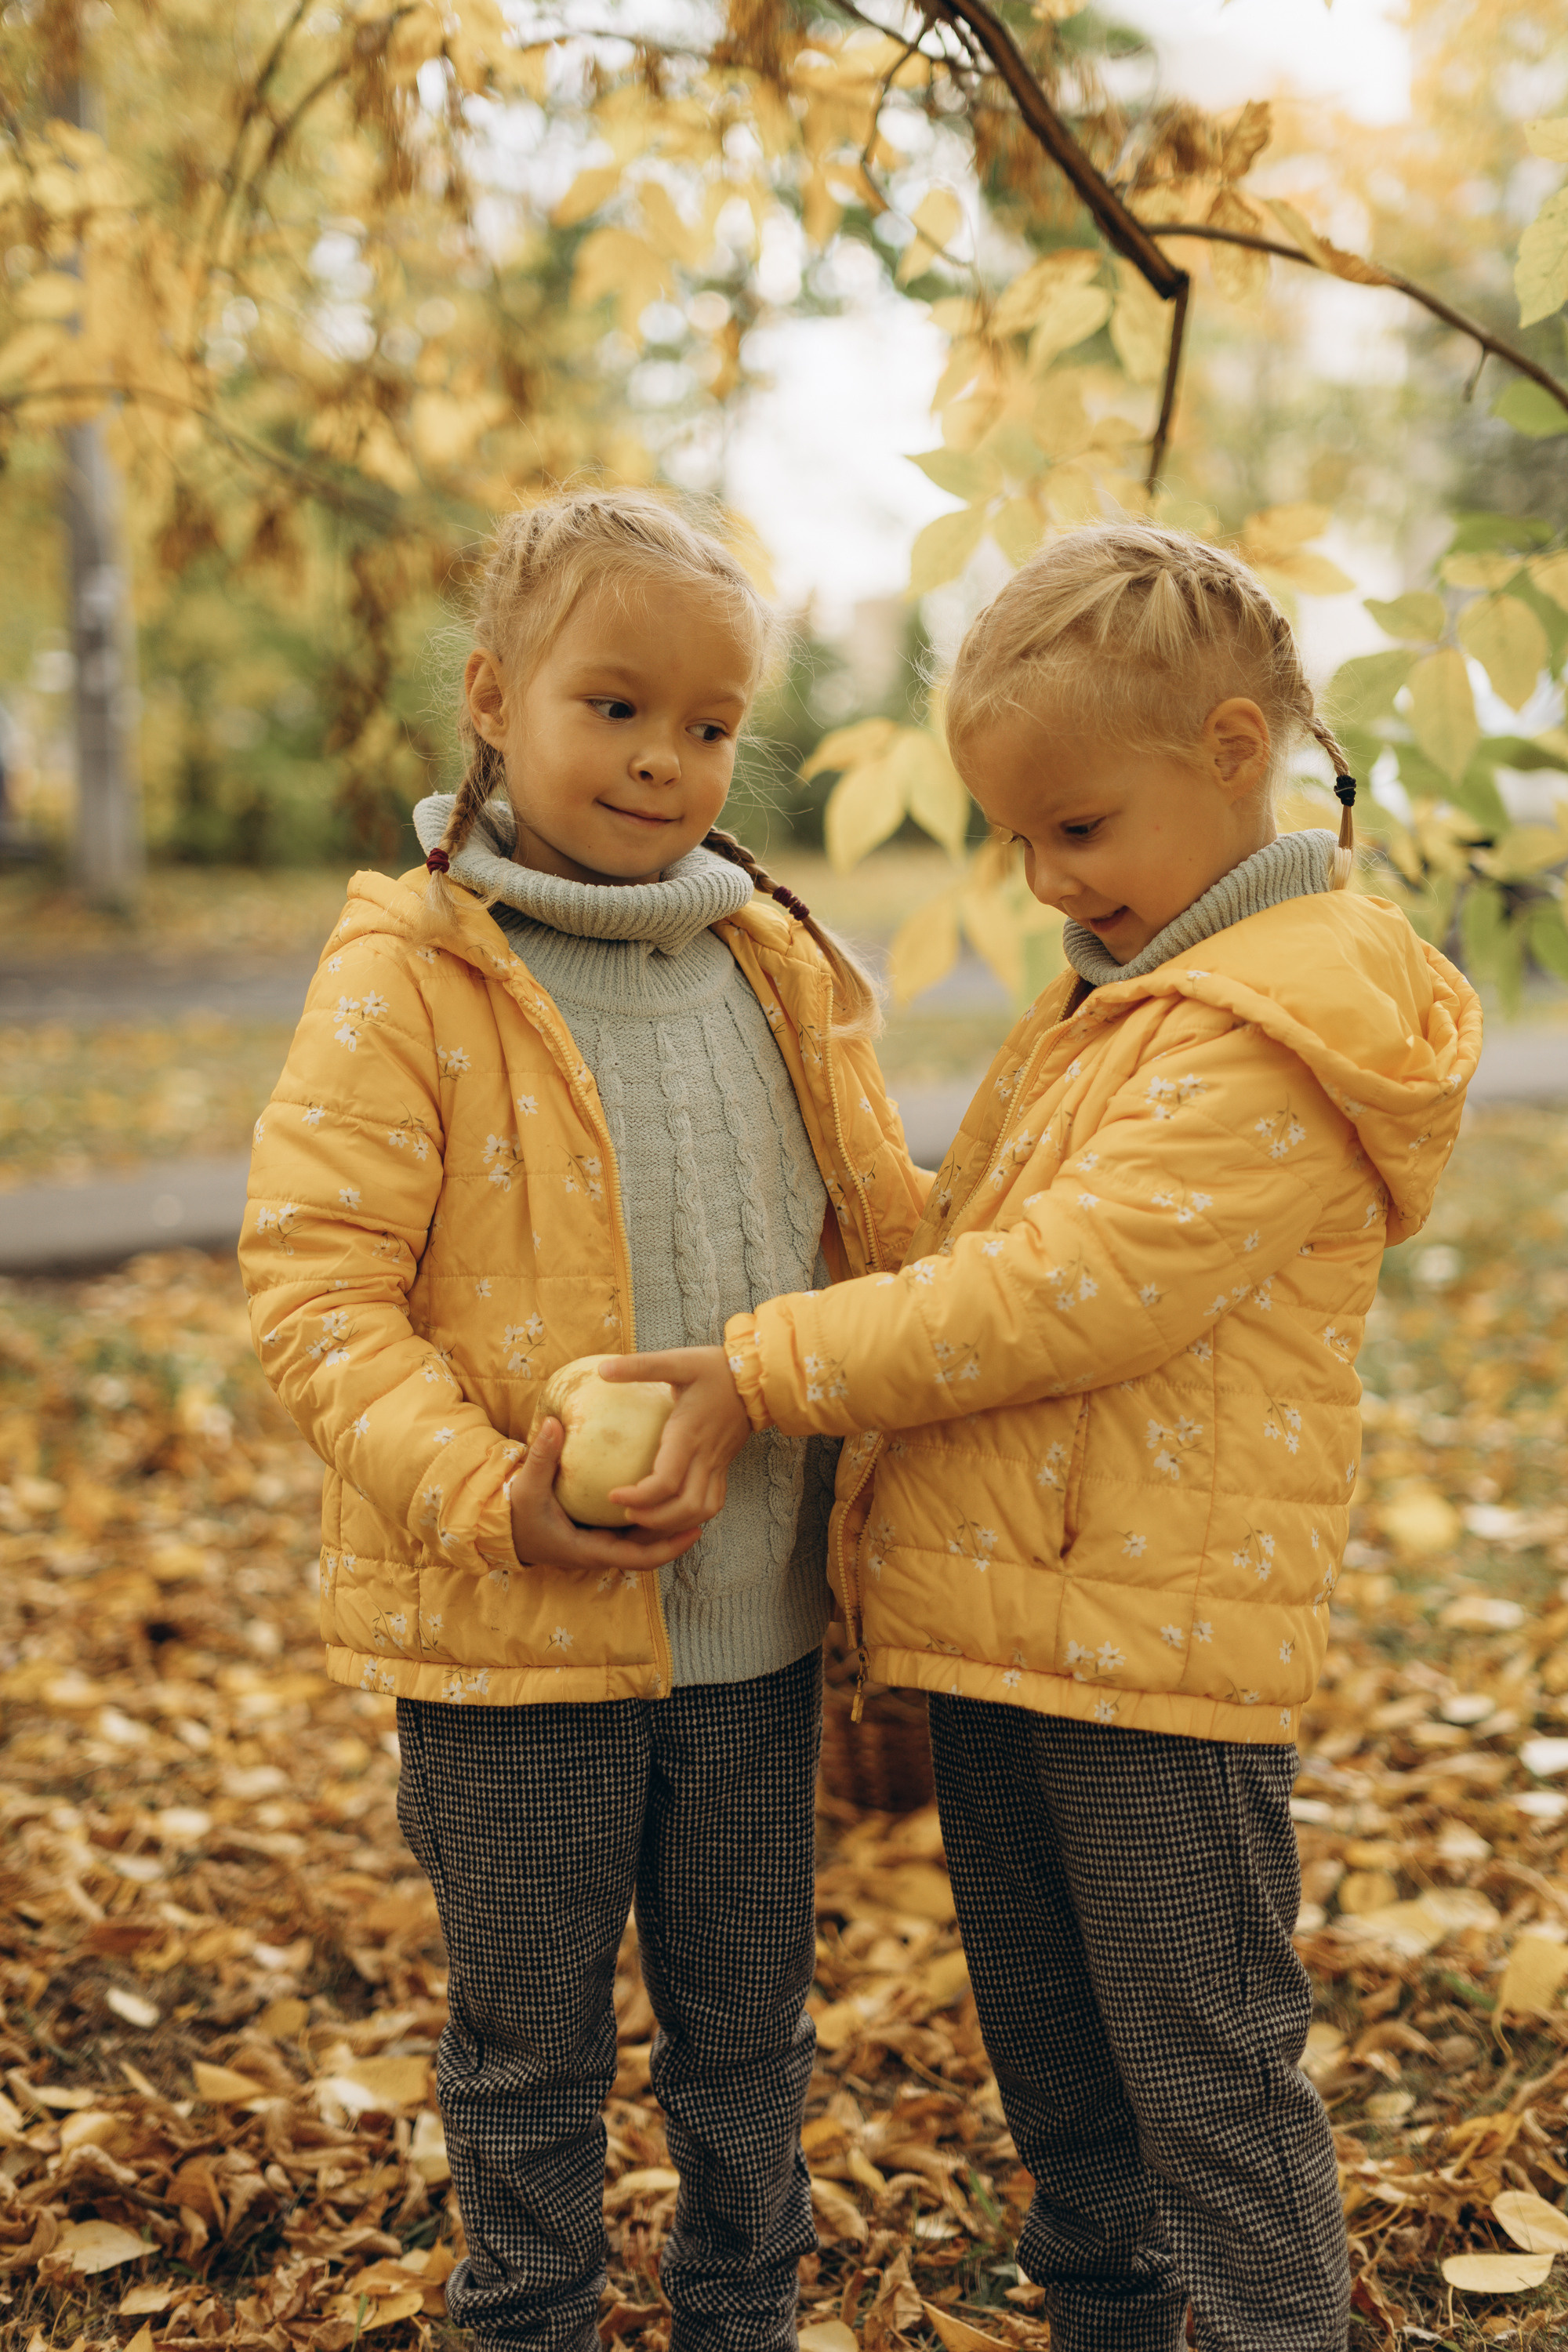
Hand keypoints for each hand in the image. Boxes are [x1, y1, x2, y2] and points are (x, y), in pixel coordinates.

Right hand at [509, 1416, 702, 1573]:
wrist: (502, 1528)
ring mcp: (599, 1544)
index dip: (668, 1548)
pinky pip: (630, 1530)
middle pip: (649, 1551)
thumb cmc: (516, 1513)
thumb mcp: (526, 1486)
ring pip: (642, 1542)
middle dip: (676, 1536)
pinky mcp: (597, 1534)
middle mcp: (600, 1552)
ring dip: (666, 1526)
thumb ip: (541, 1456)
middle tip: (704, 1510)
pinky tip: (663, 1492)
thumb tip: (554, 1424)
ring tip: (693, 1498)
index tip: (694, 1531)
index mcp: (589, 1551)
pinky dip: (648, 1518)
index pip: (638, 1559)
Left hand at [600, 1346, 751, 1530]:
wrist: (759, 1376)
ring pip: (702, 1511)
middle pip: (684, 1507)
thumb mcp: (678, 1360)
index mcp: (689, 1434)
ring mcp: (718, 1464)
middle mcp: (706, 1456)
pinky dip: (692, 1515)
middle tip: (626, 1513)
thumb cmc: (716, 1368)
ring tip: (646, 1516)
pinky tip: (671, 1511)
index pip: (666, 1482)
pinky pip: (712, 1502)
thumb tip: (603, 1369)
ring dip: (674, 1522)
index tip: (613, 1496)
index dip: (639, 1496)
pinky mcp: (724, 1466)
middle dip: (654, 1519)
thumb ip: (640, 1366)